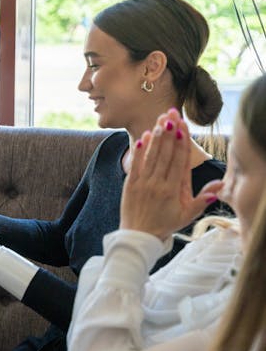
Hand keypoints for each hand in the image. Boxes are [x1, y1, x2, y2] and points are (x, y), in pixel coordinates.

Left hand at [120, 109, 222, 240]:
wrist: (138, 237)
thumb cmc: (164, 225)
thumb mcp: (187, 215)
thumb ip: (202, 200)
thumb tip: (220, 186)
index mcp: (174, 190)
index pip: (180, 161)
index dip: (182, 142)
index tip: (183, 126)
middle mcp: (159, 184)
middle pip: (166, 154)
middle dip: (169, 132)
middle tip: (172, 114)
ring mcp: (144, 183)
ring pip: (152, 156)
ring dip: (156, 137)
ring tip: (160, 120)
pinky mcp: (130, 184)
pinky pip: (136, 164)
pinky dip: (139, 150)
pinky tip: (143, 136)